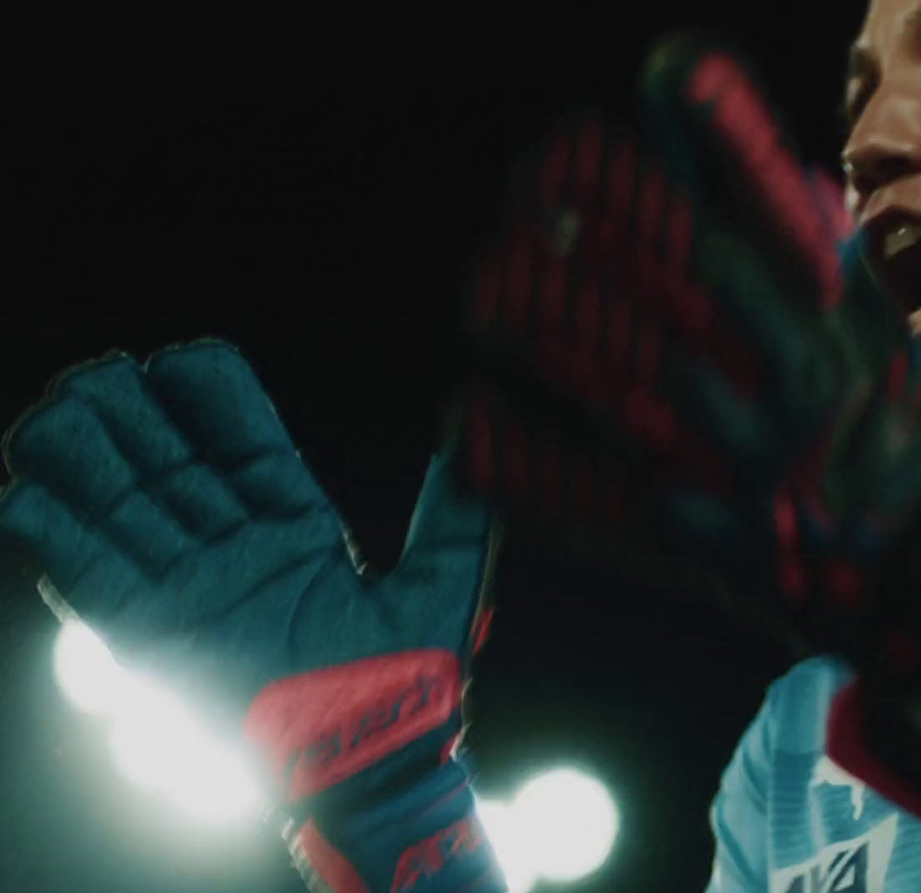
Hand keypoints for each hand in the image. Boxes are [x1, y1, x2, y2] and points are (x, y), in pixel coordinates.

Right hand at [0, 341, 501, 891]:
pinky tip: (26, 491)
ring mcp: (191, 591)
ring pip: (122, 509)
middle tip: (103, 372)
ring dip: (84, 458)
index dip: (214, 398)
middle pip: (170, 463)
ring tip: (59, 407)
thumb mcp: (444, 584)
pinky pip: (95, 579)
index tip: (186, 356)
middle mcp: (235, 551)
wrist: (374, 769)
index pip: (245, 444)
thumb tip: (477, 431)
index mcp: (296, 530)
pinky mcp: (156, 639)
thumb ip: (457, 511)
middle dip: (132, 414)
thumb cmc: (414, 684)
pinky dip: (58, 536)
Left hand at [456, 32, 920, 832]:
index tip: (608, 135)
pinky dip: (535, 469)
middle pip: (684, 311)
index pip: (751, 246)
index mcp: (838, 342)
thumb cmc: (884, 442)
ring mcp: (750, 477)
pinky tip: (471, 424)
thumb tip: (779, 169)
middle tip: (531, 202)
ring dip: (560, 341)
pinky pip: (607, 503)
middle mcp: (799, 403)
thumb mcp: (881, 346)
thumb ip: (828, 265)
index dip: (678, 189)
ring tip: (490, 291)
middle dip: (603, 252)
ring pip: (641, 396)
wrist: (911, 584)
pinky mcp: (706, 542)